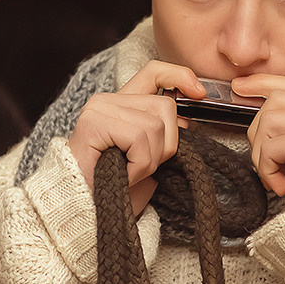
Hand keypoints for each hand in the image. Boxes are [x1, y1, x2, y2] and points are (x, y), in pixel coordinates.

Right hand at [68, 61, 202, 216]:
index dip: (179, 76)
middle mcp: (108, 100)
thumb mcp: (149, 157)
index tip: (199, 94)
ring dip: (149, 160)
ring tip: (129, 173)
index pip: (154, 72)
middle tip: (142, 166)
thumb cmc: (115, 189)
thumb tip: (187, 118)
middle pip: (164, 106)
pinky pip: (139, 138)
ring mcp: (99, 108)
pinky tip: (122, 175)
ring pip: (155, 126)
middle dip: (165, 144)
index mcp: (122, 104)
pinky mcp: (94, 122)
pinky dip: (138, 165)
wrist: (85, 211)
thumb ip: (164, 132)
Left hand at [230, 72, 284, 201]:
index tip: (240, 87)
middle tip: (267, 163)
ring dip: (262, 153)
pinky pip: (270, 146)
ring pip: (270, 120)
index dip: (264, 84)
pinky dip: (266, 168)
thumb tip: (255, 105)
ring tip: (276, 176)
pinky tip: (281, 185)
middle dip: (259, 132)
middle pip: (277, 100)